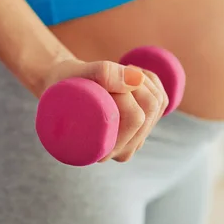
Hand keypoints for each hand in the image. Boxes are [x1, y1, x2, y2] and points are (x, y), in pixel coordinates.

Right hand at [43, 57, 169, 162]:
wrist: (60, 86)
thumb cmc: (63, 83)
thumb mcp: (76, 74)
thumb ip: (102, 73)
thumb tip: (137, 78)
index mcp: (102, 149)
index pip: (135, 118)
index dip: (124, 91)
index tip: (102, 78)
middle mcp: (121, 151)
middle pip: (150, 110)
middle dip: (134, 82)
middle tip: (109, 73)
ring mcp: (134, 141)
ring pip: (158, 104)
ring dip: (142, 79)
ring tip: (116, 73)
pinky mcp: (143, 128)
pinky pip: (163, 101)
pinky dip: (151, 80)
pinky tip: (131, 75)